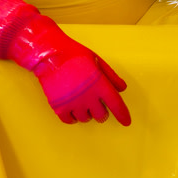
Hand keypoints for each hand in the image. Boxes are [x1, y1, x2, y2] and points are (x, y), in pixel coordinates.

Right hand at [7, 16, 131, 125]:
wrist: (50, 55)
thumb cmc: (76, 55)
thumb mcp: (98, 61)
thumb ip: (111, 76)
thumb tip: (121, 89)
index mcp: (100, 84)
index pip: (116, 105)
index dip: (123, 115)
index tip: (126, 122)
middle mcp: (88, 97)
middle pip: (101, 116)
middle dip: (102, 111)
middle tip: (97, 102)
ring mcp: (73, 103)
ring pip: (86, 119)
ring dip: (87, 113)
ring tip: (82, 101)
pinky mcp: (59, 107)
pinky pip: (70, 120)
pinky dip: (73, 117)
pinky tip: (73, 109)